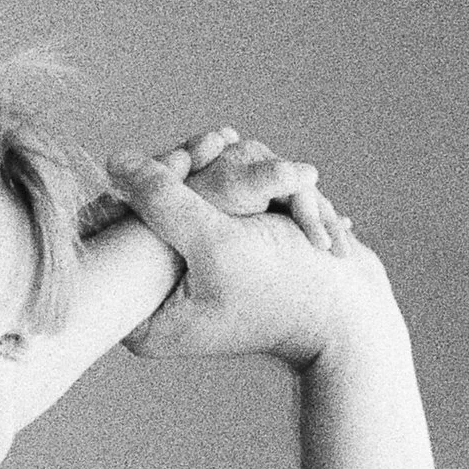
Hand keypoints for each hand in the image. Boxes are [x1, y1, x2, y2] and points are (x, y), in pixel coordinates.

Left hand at [109, 135, 396, 371]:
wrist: (354, 311)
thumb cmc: (287, 285)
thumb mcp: (217, 241)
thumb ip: (162, 200)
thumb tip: (114, 161)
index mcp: (149, 319)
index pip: (115, 240)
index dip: (139, 190)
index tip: (181, 162)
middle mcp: (165, 303)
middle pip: (149, 216)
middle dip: (193, 176)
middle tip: (223, 149)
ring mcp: (195, 281)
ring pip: (189, 203)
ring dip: (233, 176)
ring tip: (275, 177)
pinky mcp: (223, 261)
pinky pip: (220, 207)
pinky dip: (252, 191)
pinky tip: (284, 197)